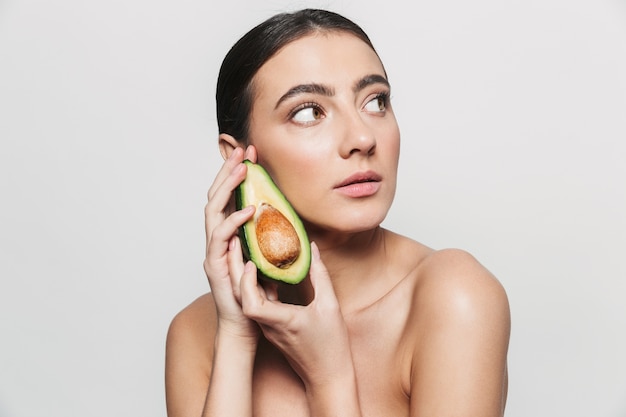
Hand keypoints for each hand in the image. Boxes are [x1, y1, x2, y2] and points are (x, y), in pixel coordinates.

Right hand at [203, 145, 259, 342]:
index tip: (251, 155)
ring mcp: (213, 250)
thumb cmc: (256, 294)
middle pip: (216, 196)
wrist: (245, 324)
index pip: (229, 198)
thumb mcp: (270, 259)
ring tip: (242, 170)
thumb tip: (296, 224)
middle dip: (227, 171)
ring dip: (226, 187)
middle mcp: (217, 239)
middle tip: (242, 150)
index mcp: (229, 235)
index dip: (237, 175)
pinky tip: (249, 209)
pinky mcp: (214, 265)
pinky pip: (220, 238)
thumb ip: (275, 240)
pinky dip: (233, 221)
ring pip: (212, 210)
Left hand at [239, 242, 353, 387]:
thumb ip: (320, 275)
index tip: (250, 263)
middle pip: (243, 299)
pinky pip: (259, 306)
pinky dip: (257, 288)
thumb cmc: (332, 346)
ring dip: (245, 279)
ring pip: (248, 302)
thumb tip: (311, 249)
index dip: (246, 283)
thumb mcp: (331, 306)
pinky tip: (264, 274)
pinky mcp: (273, 330)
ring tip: (248, 254)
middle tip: (239, 246)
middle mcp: (270, 326)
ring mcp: (269, 329)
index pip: (251, 304)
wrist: (329, 377)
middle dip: (237, 271)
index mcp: (282, 321)